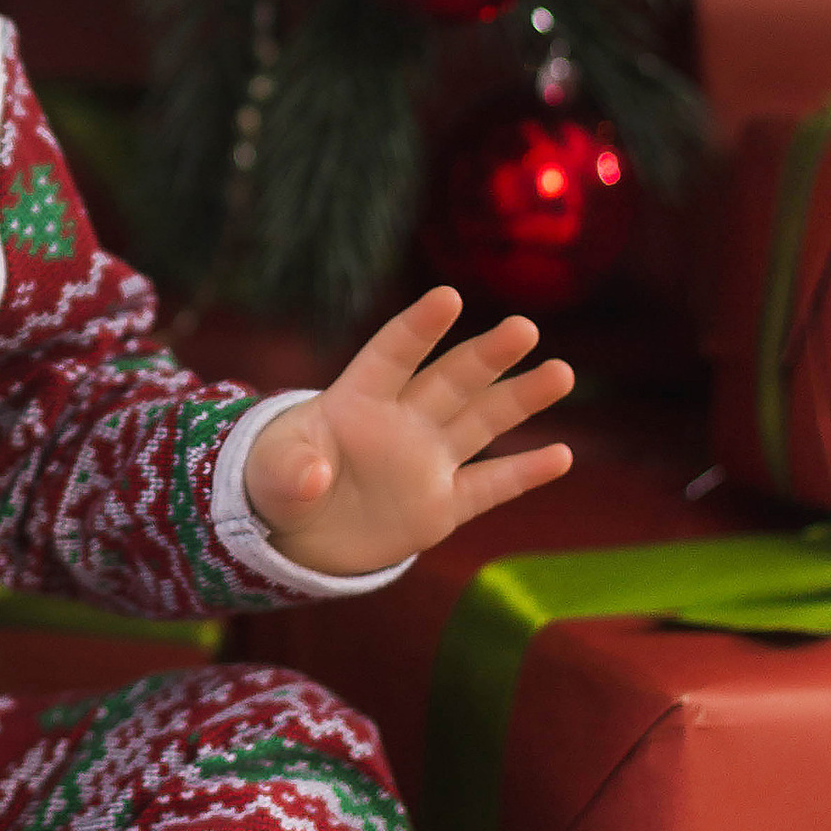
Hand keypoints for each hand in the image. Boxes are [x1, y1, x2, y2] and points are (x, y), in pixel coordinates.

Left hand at [242, 288, 573, 578]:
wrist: (300, 533)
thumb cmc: (280, 481)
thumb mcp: (270, 476)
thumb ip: (289, 471)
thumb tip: (313, 478)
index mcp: (356, 400)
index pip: (391, 356)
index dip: (417, 328)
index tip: (447, 297)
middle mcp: (402, 422)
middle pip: (450, 381)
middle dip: (485, 356)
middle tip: (523, 327)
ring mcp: (427, 461)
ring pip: (481, 423)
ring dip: (520, 399)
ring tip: (560, 373)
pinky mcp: (441, 506)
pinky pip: (488, 486)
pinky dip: (522, 474)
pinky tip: (561, 456)